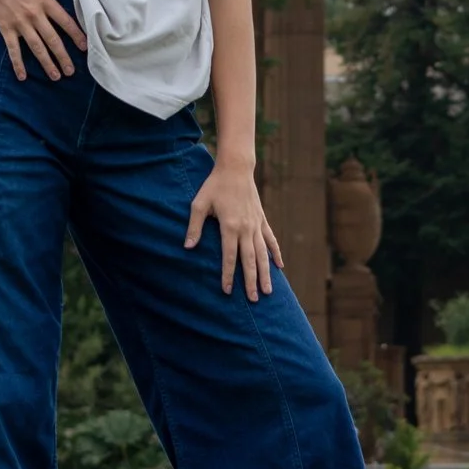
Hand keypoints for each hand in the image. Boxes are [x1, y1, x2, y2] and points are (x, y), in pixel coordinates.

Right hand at [0, 0, 85, 81]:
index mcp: (44, 0)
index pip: (65, 21)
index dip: (76, 35)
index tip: (84, 48)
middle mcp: (34, 14)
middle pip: (52, 39)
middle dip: (63, 57)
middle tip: (71, 71)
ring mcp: (19, 23)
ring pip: (36, 47)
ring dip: (46, 63)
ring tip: (55, 77)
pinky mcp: (6, 28)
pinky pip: (13, 49)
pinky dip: (18, 63)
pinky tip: (23, 77)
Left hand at [185, 154, 283, 299]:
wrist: (236, 168)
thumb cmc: (214, 186)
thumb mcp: (199, 204)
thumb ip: (194, 226)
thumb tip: (188, 247)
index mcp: (230, 226)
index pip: (229, 257)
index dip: (228, 275)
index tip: (227, 291)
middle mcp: (246, 228)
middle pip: (250, 260)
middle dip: (251, 281)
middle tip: (254, 299)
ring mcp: (256, 225)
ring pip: (263, 253)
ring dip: (265, 273)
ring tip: (268, 291)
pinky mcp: (262, 219)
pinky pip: (271, 239)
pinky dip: (275, 253)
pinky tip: (280, 266)